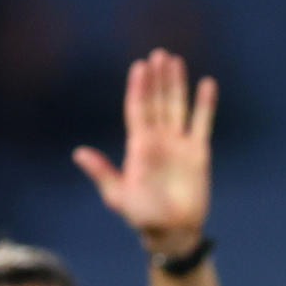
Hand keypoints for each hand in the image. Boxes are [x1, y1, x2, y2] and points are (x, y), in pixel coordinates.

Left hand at [73, 48, 217, 254]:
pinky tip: (207, 84)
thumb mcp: (118, 195)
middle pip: (157, 102)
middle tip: (159, 55)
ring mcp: (179, 144)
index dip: (138, 88)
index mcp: (138, 146)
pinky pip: (202, 123)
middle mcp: (158, 139)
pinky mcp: (198, 152)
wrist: (172, 230)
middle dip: (158, 79)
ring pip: (178, 106)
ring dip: (177, 84)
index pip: (137, 109)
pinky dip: (205, 105)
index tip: (140, 67)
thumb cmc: (142, 215)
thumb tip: (79, 153)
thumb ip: (102, 172)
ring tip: (176, 61)